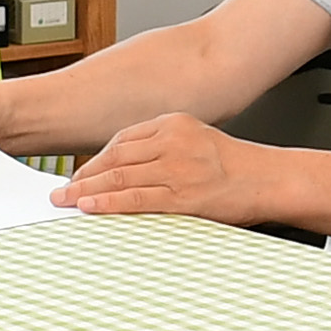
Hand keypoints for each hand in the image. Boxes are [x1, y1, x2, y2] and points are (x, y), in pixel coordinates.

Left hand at [51, 111, 270, 225]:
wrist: (269, 180)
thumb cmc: (235, 166)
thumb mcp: (196, 141)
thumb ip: (162, 149)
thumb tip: (125, 169)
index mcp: (174, 124)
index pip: (121, 139)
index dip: (94, 159)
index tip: (78, 174)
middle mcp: (172, 142)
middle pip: (114, 157)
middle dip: (82, 175)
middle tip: (60, 190)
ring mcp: (177, 168)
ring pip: (119, 177)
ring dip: (86, 190)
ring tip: (65, 201)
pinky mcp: (183, 196)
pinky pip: (136, 199)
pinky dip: (108, 203)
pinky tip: (90, 206)